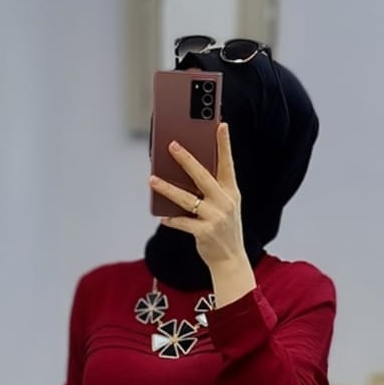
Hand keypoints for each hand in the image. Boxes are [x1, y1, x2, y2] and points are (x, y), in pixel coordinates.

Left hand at [150, 122, 253, 301]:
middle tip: (171, 145)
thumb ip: (211, 189)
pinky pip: (182, 222)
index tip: (220, 125)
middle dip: (186, 159)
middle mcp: (225, 202)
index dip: (224, 144)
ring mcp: (215, 218)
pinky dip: (171, 219)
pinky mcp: (204, 233)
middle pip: (202, 175)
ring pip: (186, 199)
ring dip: (167, 188)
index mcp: (231, 192)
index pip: (228, 163)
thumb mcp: (225, 205)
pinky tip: (162, 216)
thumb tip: (185, 172)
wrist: (230, 259)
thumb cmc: (224, 228)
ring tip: (152, 180)